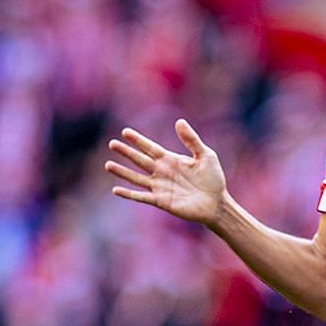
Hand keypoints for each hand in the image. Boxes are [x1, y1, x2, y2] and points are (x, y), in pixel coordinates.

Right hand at [106, 119, 228, 227]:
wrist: (217, 204)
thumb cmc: (213, 179)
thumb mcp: (206, 155)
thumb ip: (192, 140)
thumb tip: (179, 122)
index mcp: (171, 159)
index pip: (150, 147)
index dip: (138, 140)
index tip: (125, 132)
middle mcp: (162, 172)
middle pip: (140, 160)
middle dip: (126, 152)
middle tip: (112, 144)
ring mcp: (160, 187)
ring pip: (136, 178)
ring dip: (122, 172)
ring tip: (108, 165)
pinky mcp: (161, 201)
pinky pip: (141, 196)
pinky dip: (129, 194)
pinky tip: (116, 190)